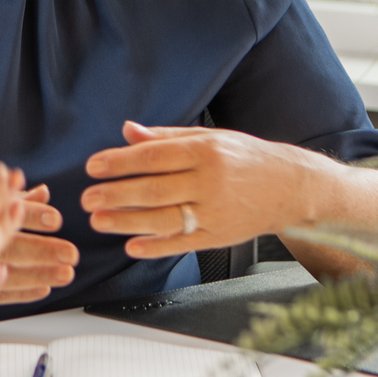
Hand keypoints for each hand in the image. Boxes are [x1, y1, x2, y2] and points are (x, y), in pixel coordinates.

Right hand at [0, 184, 76, 306]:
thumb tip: (43, 192)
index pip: (1, 211)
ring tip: (66, 274)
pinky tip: (43, 290)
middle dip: (41, 251)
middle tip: (70, 254)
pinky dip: (20, 294)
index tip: (56, 219)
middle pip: (8, 247)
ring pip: (4, 275)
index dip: (32, 216)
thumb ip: (9, 194)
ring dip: (37, 275)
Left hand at [79, 120, 327, 259]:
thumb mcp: (210, 137)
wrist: (291, 187)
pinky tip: (132, 245)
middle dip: (116, 194)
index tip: (93, 166)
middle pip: (155, 189)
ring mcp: (216, 211)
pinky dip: (156, 246)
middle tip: (86, 197)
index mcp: (206, 150)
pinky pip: (183, 243)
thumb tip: (127, 131)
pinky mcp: (220, 236)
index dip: (120, 162)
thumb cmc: (247, 158)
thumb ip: (166, 137)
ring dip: (127, 221)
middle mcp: (211, 181)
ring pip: (164, 218)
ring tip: (98, 220)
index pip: (154, 157)